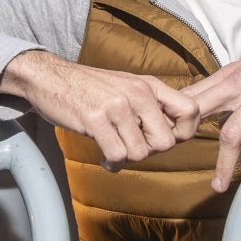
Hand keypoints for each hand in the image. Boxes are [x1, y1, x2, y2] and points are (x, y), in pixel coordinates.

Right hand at [0, 50, 200, 167]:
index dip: (183, 133)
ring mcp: (117, 105)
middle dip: (149, 152)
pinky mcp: (95, 118)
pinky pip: (117, 155)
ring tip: (112, 150)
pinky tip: (103, 157)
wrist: (49, 77)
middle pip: (165, 142)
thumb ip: (151, 107)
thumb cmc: (90, 89)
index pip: (190, 111)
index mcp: (150, 85)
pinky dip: (111, 163)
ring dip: (125, 159)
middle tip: (131, 146)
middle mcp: (138, 92)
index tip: (162, 139)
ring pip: (139, 153)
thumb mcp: (127, 87)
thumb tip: (174, 136)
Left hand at [181, 18, 240, 191]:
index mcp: (229, 76)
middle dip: (183, 136)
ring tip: (219, 185)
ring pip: (230, 133)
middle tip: (174, 159)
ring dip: (223, 163)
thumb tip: (215, 118)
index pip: (190, 95)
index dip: (173, 116)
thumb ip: (231, 94)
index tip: (164, 137)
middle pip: (199, 111)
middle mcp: (239, 84)